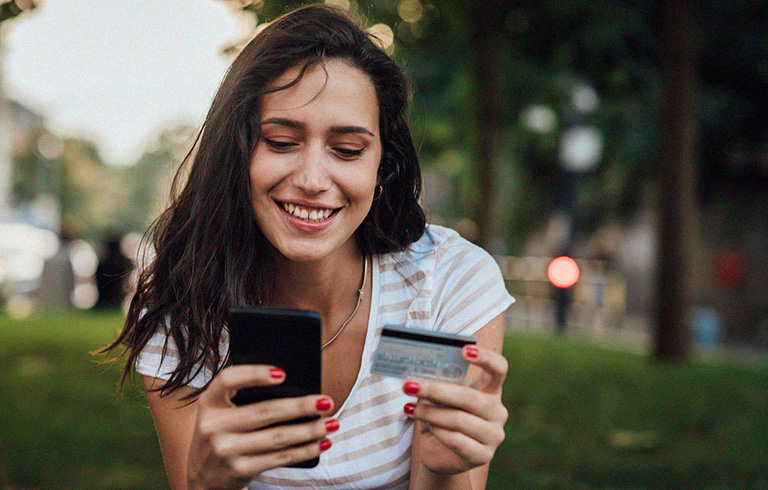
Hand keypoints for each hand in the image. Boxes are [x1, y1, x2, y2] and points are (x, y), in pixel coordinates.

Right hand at [187, 365, 336, 489]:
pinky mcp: (240, 470)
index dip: (254, 374)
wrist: (203, 477)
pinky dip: (305, 450)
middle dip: (300, 406)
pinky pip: (280, 458)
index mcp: (209, 402)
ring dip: (310, 430)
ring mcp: (226, 450)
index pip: (228, 379)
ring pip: (278, 437)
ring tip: (332, 422)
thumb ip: (243, 396)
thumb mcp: (221, 411)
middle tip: (326, 401)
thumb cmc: (221, 433)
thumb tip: (294, 385)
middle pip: (264, 411)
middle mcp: (213, 426)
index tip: (283, 373)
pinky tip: (322, 442)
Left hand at [403, 345, 507, 475]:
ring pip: (460, 419)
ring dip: (430, 413)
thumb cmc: (440, 418)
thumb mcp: (439, 398)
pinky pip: (458, 441)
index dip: (485, 358)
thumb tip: (415, 375)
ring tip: (409, 408)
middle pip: (470, 397)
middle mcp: (497, 411)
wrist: (441, 455)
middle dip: (437, 391)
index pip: (499, 368)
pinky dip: (438, 431)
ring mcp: (494, 435)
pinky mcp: (484, 456)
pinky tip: (426, 427)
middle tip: (410, 386)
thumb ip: (436, 385)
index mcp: (490, 390)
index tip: (463, 350)